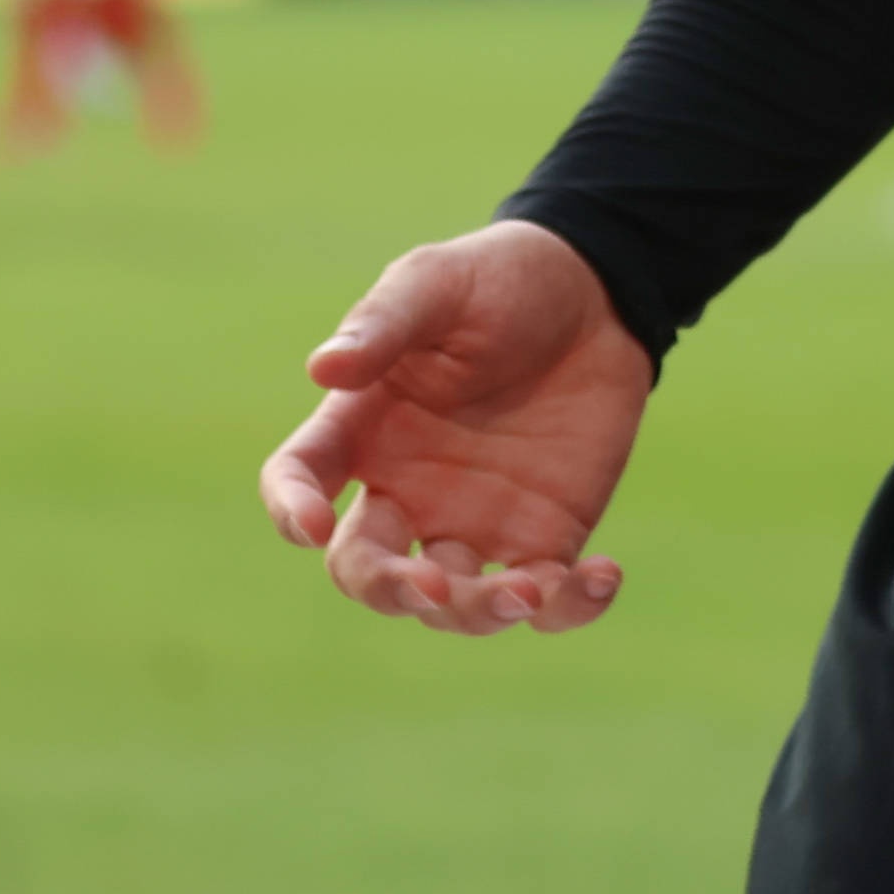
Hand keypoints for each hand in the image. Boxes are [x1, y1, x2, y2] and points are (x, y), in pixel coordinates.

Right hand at [256, 221, 649, 634]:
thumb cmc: (498, 281)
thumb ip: (386, 322)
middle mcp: (407, 491)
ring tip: (531, 590)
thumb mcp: (438, 282)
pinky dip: (570, 608)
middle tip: (430, 586)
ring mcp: (474, 522)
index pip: (298, 481)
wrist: (596, 294)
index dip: (290, 509)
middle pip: (366, 570)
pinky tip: (603, 576)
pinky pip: (547, 598)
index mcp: (363, 429)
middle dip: (388, 590)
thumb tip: (324, 367)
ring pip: (453, 604)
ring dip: (480, 612)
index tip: (312, 524)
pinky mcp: (545, 536)